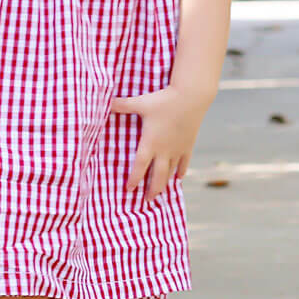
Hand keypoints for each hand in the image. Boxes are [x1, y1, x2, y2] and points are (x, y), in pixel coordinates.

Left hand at [109, 85, 207, 200]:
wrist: (191, 97)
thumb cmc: (164, 100)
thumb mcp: (140, 102)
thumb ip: (122, 105)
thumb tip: (106, 101)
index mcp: (150, 142)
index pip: (140, 166)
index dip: (134, 179)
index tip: (129, 190)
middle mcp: (164, 150)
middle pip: (157, 176)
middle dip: (152, 190)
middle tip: (147, 200)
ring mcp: (178, 149)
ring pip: (170, 172)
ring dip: (164, 183)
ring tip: (160, 192)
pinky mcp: (188, 145)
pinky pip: (184, 162)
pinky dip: (180, 171)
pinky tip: (179, 178)